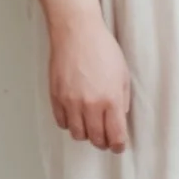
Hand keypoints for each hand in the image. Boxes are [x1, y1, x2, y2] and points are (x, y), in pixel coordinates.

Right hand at [49, 14, 131, 150]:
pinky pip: (62, 122)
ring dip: (85, 134)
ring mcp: (71, 102)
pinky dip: (69, 123)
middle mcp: (90, 104)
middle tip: (105, 139)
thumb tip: (119, 119)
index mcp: (111, 99)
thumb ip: (122, 100)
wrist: (76, 32)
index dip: (118, 146)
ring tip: (89, 125)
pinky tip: (75, 115)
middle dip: (103, 143)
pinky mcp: (56, 97)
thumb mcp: (122, 74)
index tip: (118, 146)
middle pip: (96, 139)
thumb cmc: (102, 49)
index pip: (115, 136)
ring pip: (77, 134)